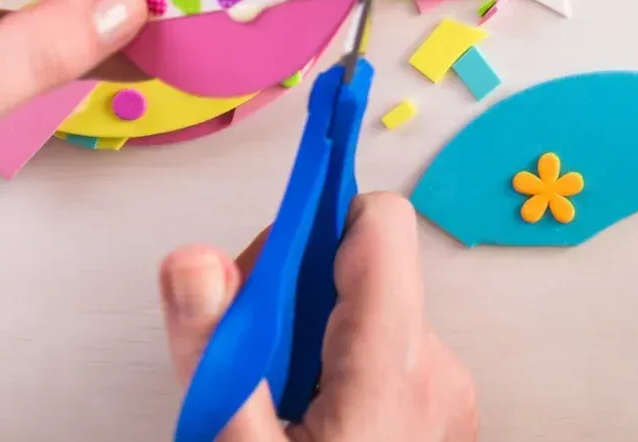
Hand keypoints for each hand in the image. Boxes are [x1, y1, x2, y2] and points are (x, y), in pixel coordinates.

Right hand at [159, 192, 477, 441]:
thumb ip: (215, 350)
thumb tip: (193, 259)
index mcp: (395, 365)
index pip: (379, 223)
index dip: (316, 217)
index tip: (264, 241)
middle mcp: (436, 370)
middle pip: (361, 273)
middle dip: (290, 299)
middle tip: (240, 360)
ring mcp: (444, 398)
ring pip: (368, 322)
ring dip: (310, 344)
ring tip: (268, 409)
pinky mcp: (439, 422)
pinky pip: (386, 364)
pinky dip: (338, 377)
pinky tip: (303, 427)